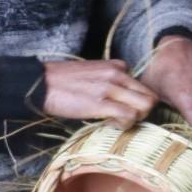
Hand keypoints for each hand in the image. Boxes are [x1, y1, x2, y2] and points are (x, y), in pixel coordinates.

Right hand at [42, 59, 157, 125]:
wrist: (40, 83)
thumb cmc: (64, 81)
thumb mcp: (94, 71)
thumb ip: (112, 78)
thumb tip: (123, 95)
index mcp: (117, 66)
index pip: (144, 86)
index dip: (138, 101)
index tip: (124, 108)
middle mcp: (118, 74)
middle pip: (151, 97)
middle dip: (143, 112)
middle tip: (126, 118)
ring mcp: (110, 88)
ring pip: (145, 106)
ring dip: (135, 119)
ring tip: (117, 121)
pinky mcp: (101, 103)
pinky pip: (128, 116)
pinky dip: (124, 124)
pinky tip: (109, 123)